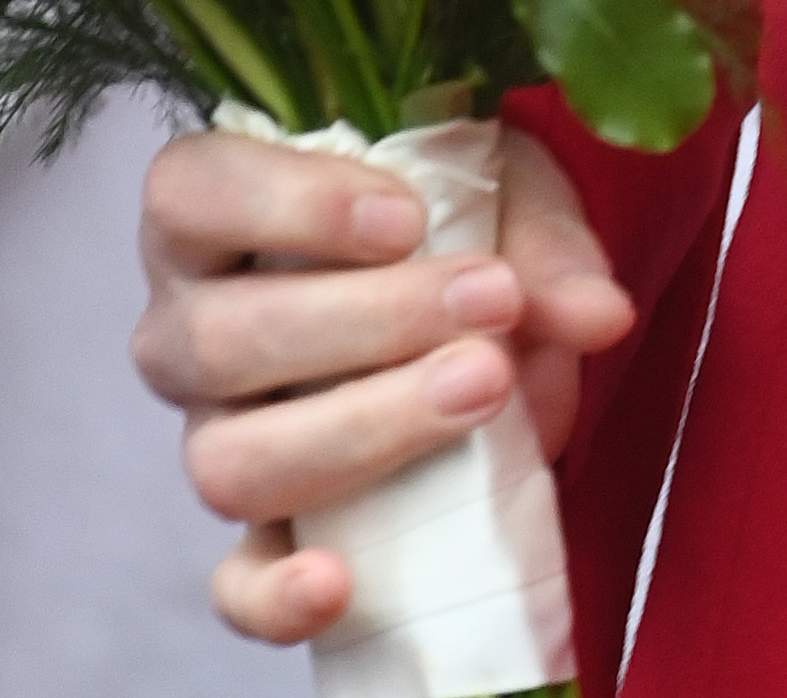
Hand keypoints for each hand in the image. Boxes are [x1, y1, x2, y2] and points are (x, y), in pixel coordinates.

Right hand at [132, 119, 636, 647]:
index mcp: (213, 215)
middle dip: (367, 320)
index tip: (407, 217)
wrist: (471, 312)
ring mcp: (216, 437)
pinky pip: (238, 582)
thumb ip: (541, 240)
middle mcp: (189, 329)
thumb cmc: (457, 222)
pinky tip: (339, 582)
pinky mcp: (258, 535)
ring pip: (232, 460)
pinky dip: (275, 595)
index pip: (191, 192)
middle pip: (220, 338)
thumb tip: (598, 314)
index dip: (287, 204)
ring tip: (483, 390)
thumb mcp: (503, 191)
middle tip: (491, 301)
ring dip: (364, 428)